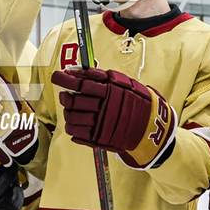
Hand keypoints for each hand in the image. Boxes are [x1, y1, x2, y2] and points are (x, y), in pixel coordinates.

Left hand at [52, 67, 176, 167]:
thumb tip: (75, 71)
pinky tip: (74, 122)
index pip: (80, 84)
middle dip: (65, 96)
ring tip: (70, 109)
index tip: (57, 76)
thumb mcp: (123, 83)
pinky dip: (71, 126)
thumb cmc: (136, 101)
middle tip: (65, 95)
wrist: (152, 128)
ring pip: (71, 117)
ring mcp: (100, 124)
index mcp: (110, 92)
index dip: (65, 79)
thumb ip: (99, 76)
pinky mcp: (98, 138)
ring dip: (67, 112)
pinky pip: (75, 132)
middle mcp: (103, 108)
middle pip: (73, 101)